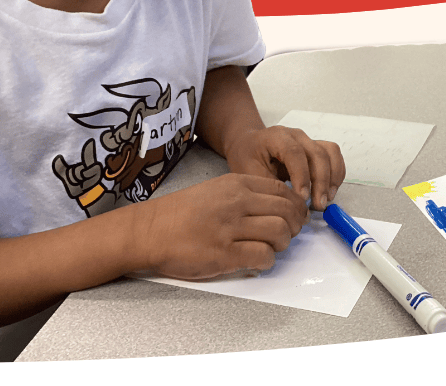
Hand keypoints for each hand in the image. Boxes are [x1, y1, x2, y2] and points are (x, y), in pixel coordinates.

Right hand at [132, 173, 306, 279]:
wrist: (150, 231)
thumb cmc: (180, 214)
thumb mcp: (214, 191)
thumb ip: (244, 196)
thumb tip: (277, 210)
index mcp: (235, 185)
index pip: (283, 192)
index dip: (295, 207)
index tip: (294, 217)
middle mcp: (236, 202)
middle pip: (287, 212)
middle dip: (294, 226)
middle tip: (286, 235)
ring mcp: (230, 228)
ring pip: (281, 233)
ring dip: (282, 244)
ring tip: (269, 247)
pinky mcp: (225, 254)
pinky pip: (264, 256)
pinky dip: (266, 261)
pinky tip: (255, 260)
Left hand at [221, 125, 345, 210]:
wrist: (247, 145)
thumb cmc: (246, 158)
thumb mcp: (249, 172)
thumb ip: (271, 186)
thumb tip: (295, 204)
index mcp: (276, 136)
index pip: (294, 153)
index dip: (301, 176)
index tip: (302, 198)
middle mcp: (296, 135)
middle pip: (317, 154)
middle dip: (320, 182)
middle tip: (317, 205)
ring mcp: (308, 140)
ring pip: (330, 154)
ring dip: (332, 178)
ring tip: (325, 199)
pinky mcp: (316, 148)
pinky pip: (334, 157)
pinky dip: (336, 174)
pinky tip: (329, 191)